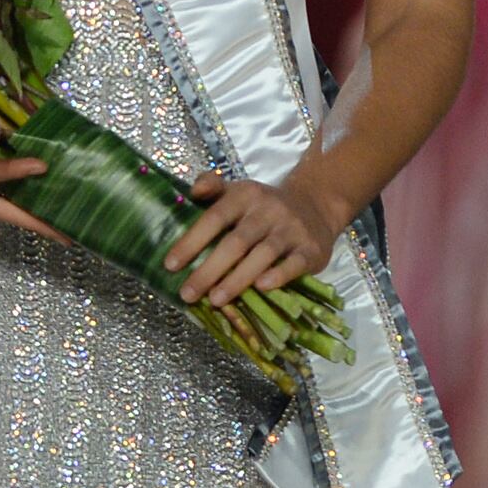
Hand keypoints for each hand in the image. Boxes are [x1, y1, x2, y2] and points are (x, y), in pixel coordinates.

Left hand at [165, 169, 343, 307]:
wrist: (317, 206)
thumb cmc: (265, 206)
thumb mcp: (239, 190)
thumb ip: (213, 187)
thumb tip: (192, 191)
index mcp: (245, 195)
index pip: (214, 217)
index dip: (192, 241)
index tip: (170, 265)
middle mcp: (268, 210)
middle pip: (236, 242)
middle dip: (209, 270)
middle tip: (188, 293)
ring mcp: (291, 230)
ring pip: (263, 255)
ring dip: (237, 279)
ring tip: (215, 300)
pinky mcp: (310, 249)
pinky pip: (294, 264)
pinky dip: (278, 276)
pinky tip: (260, 289)